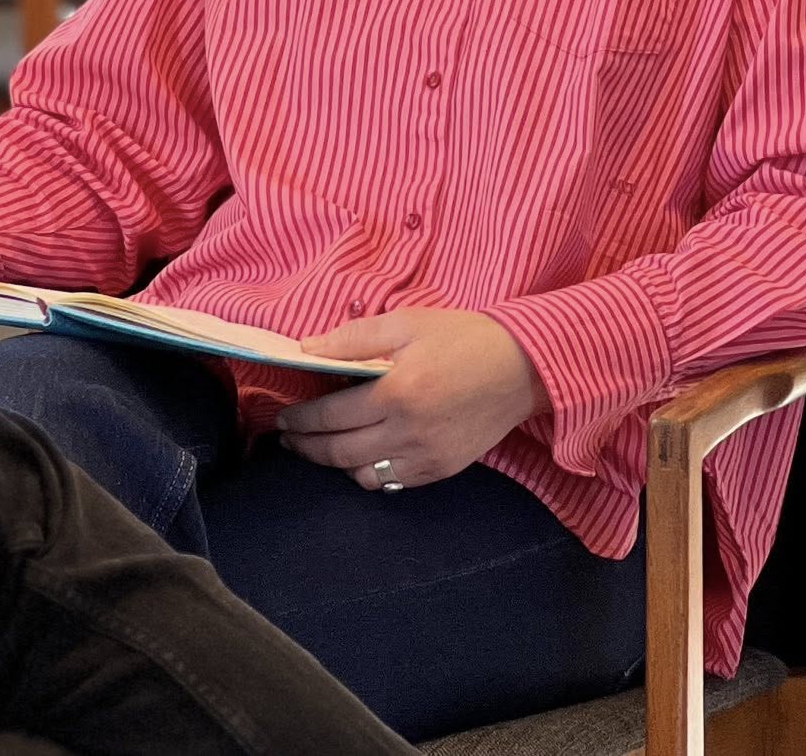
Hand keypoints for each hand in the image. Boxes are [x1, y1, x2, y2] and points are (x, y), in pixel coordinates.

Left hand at [276, 308, 548, 490]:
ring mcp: (427, 456)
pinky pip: (393, 482)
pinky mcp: (443, 469)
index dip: (301, 420)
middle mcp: (410, 432)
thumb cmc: (464, 338)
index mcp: (398, 393)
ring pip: (364, 475)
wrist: (523, 368)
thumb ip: (354, 337)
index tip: (283, 417)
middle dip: (307, 447)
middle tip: (288, 437)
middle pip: (340, 452)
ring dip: (334, 465)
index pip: (331, 417)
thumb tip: (307, 349)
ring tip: (318, 448)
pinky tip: (359, 457)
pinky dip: (369, 473)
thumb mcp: (408, 322)